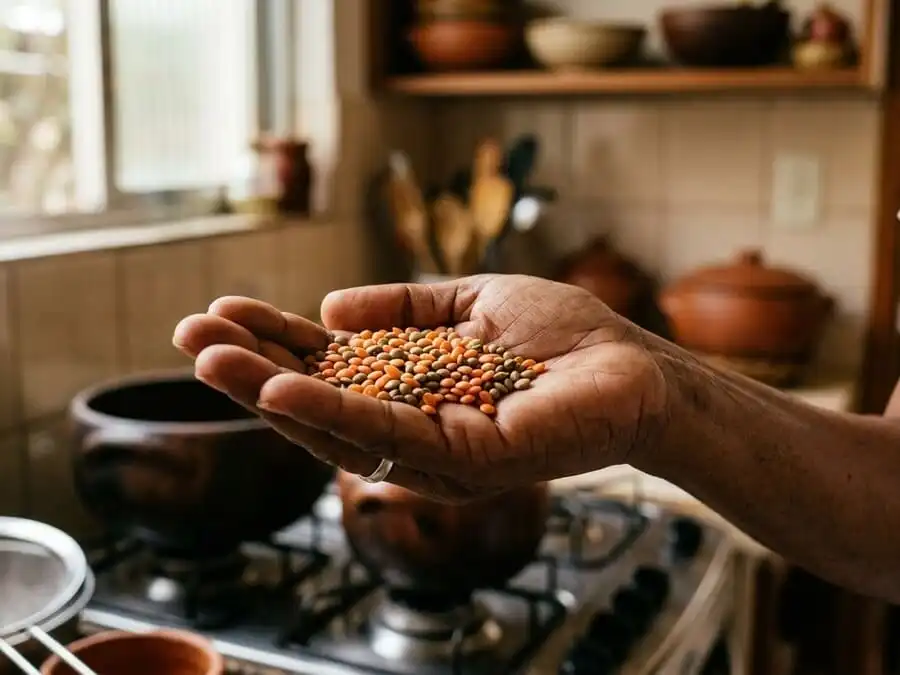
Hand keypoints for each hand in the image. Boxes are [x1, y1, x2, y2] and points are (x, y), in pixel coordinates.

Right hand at [173, 274, 668, 501]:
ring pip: (336, 424)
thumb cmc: (560, 337)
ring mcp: (433, 451)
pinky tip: (280, 391)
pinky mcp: (464, 462)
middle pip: (316, 400)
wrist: (634, 369)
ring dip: (270, 391)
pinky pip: (388, 436)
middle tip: (189, 333)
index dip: (274, 340)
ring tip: (211, 357)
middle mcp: (410, 424)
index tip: (219, 310)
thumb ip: (402, 306)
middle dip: (251, 367)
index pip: (326, 367)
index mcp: (408, 386)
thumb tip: (329, 309)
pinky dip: (331, 414)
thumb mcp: (467, 303)